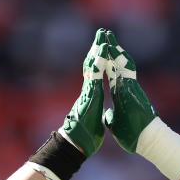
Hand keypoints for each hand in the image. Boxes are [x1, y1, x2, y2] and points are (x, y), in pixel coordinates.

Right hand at [60, 29, 108, 155]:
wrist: (75, 146)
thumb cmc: (84, 137)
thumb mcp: (94, 121)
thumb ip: (96, 113)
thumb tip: (100, 114)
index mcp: (92, 96)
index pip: (96, 74)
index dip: (100, 60)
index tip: (103, 47)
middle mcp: (89, 91)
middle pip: (93, 65)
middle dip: (97, 49)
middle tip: (102, 33)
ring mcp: (88, 93)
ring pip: (92, 68)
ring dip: (97, 52)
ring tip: (102, 37)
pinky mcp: (89, 97)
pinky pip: (93, 78)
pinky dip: (96, 65)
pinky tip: (99, 54)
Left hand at [102, 30, 157, 152]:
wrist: (147, 141)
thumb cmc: (134, 136)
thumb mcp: (116, 125)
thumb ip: (112, 117)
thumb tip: (108, 116)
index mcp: (120, 95)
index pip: (111, 74)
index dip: (106, 62)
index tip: (100, 51)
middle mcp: (125, 87)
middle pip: (116, 63)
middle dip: (110, 49)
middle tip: (103, 33)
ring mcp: (129, 87)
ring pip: (120, 63)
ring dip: (114, 49)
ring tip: (107, 35)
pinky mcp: (131, 89)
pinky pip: (125, 70)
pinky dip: (118, 59)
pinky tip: (113, 48)